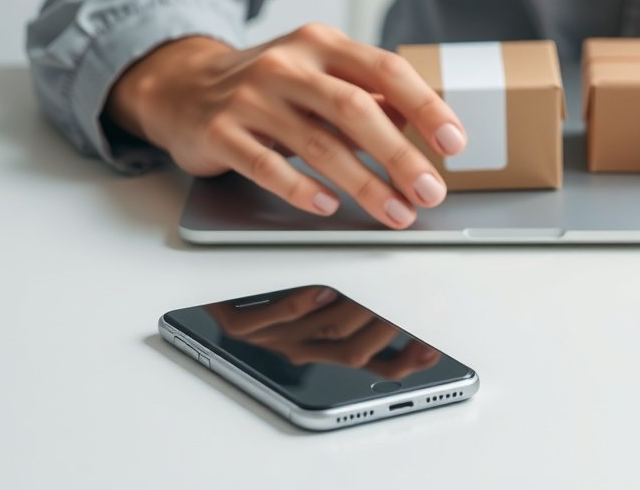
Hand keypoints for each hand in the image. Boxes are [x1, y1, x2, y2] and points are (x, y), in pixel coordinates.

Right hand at [107, 23, 466, 228]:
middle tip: (431, 191)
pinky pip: (265, 164)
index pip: (387, 70)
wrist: (180, 85)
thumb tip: (424, 130)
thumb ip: (369, 97)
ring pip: (318, 143)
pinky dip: (299, 187)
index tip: (454, 143)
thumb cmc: (269, 85)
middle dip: (400, 156)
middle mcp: (288, 65)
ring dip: (364, 184)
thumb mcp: (320, 75)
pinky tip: (327, 205)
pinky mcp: (219, 132)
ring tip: (395, 212)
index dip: (426, 106)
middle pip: (357, 109)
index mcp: (323, 44)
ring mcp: (251, 97)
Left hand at [205, 286, 440, 376]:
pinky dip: (300, 305)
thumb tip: (413, 291)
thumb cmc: (270, 280)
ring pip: (319, 333)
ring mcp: (271, 337)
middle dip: (387, 325)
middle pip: (354, 348)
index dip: (405, 360)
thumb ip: (364, 297)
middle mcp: (299, 347)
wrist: (207, 275)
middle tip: (413, 301)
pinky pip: (275, 320)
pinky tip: (321, 288)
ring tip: (376, 289)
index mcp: (322, 346)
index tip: (432, 347)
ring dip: (351, 311)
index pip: (374, 364)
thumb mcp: (324, 289)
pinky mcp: (239, 324)